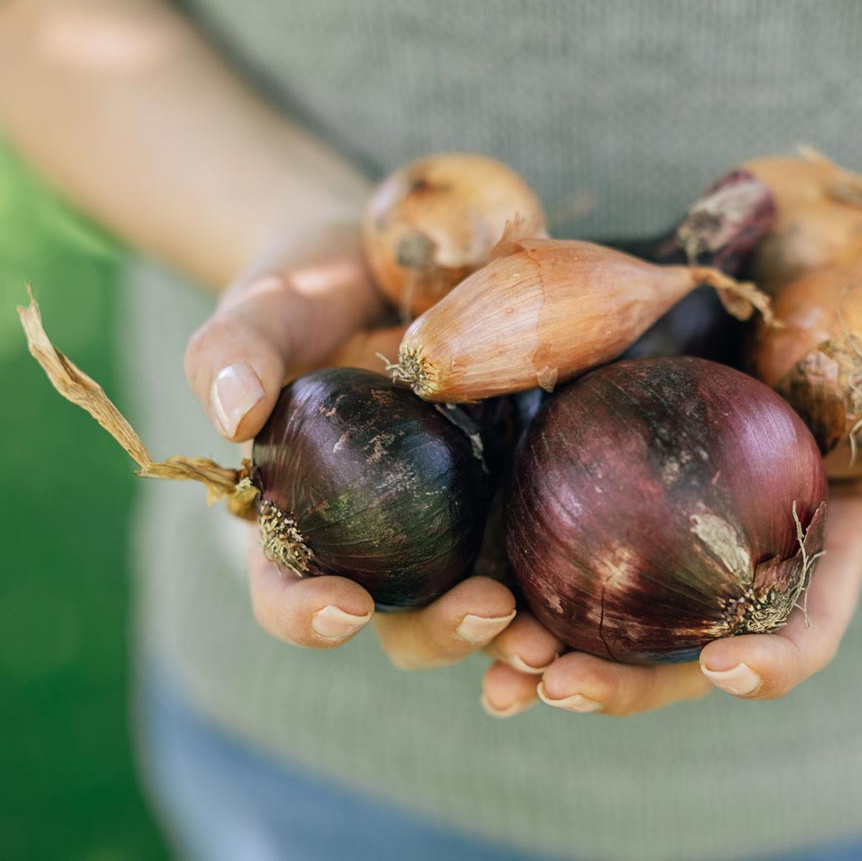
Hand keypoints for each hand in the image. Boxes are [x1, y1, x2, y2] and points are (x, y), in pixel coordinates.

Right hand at [184, 220, 538, 669]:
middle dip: (444, 634)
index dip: (305, 615)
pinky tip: (599, 590)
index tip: (346, 608)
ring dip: (518, 637)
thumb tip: (233, 417)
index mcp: (305, 516)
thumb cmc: (315, 287)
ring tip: (554, 637)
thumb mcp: (268, 305)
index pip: (288, 588)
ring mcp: (460, 521)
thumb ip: (235, 351)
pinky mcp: (522, 490)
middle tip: (487, 610)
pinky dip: (569, 585)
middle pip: (404, 620)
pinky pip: (547, 553)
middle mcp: (385, 538)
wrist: (399, 254)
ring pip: (485, 608)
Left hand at [483, 273, 861, 715]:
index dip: (771, 663)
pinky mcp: (644, 445)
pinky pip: (582, 503)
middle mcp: (748, 546)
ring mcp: (692, 504)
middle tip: (547, 686)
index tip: (725, 669)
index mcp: (828, 552)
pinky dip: (530, 541)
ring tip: (490, 651)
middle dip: (618, 681)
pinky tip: (478, 553)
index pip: (803, 631)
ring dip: (549, 633)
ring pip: (614, 595)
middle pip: (681, 642)